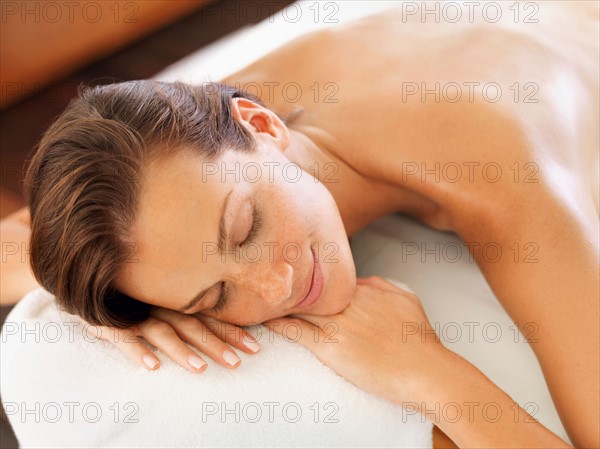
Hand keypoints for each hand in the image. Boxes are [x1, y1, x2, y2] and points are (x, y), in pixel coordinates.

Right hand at [84, 308, 260, 372]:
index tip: (255, 347)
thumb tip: (225, 328)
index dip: (232, 331)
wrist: (89, 282)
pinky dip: (137, 350)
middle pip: (192, 325)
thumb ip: (190, 309)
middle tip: (236, 363)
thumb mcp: (163, 299)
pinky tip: (152, 366)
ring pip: (162, 332)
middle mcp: (161, 305)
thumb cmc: (133, 297)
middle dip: (215, 344)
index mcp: (177, 301)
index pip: (210, 317)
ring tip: (200, 368)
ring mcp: (136, 313)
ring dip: (181, 351)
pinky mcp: (109, 322)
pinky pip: (123, 337)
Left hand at [264, 276, 448, 403]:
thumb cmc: (419, 339)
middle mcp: (347, 300)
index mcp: (363, 288)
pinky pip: (295, 331)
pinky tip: (262, 321)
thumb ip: (380, 284)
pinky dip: (276, 324)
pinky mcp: (330, 347)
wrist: (426, 371)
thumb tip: (359, 280)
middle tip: (262, 280)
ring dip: (277, 302)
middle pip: (306, 287)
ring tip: (255, 298)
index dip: (305, 276)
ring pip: (297, 306)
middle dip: (285, 284)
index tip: (289, 273)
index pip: (324, 277)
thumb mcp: (406, 298)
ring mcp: (337, 323)